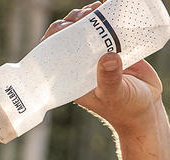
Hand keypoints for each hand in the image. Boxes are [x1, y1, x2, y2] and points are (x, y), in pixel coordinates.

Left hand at [42, 1, 163, 134]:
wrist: (146, 109)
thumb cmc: (125, 108)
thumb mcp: (115, 94)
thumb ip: (110, 79)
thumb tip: (108, 58)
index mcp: (72, 78)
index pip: (54, 55)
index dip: (54, 37)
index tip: (64, 26)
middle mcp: (81, 66)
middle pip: (69, 37)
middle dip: (73, 21)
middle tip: (85, 14)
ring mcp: (97, 56)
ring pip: (85, 30)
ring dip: (88, 15)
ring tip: (96, 8)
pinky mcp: (114, 48)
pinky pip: (106, 28)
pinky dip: (105, 14)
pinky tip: (107, 5)